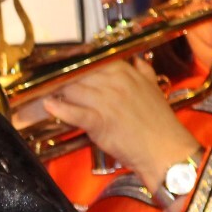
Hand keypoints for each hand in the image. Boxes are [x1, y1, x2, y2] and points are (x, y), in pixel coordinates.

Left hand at [39, 58, 198, 186]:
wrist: (166, 151)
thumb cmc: (160, 124)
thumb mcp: (154, 90)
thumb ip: (143, 72)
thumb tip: (137, 61)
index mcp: (126, 72)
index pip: (92, 60)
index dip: (74, 64)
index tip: (61, 66)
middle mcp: (115, 82)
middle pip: (78, 74)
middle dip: (61, 79)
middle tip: (46, 83)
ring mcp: (107, 101)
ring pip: (73, 90)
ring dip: (57, 93)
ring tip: (44, 96)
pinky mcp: (101, 122)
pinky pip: (76, 112)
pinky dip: (60, 109)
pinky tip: (48, 106)